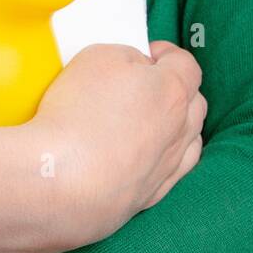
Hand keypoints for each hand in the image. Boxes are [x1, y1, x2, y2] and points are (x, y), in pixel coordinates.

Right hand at [0, 42, 204, 252]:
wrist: (59, 181)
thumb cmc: (77, 115)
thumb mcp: (98, 57)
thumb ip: (126, 56)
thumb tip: (136, 67)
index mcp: (173, 91)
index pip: (185, 64)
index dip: (166, 54)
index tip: (148, 54)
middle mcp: (180, 131)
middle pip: (193, 104)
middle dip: (174, 90)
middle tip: (145, 86)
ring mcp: (167, 168)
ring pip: (187, 143)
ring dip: (173, 128)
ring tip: (145, 124)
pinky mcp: (147, 198)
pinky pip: (168, 175)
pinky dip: (160, 162)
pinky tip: (140, 158)